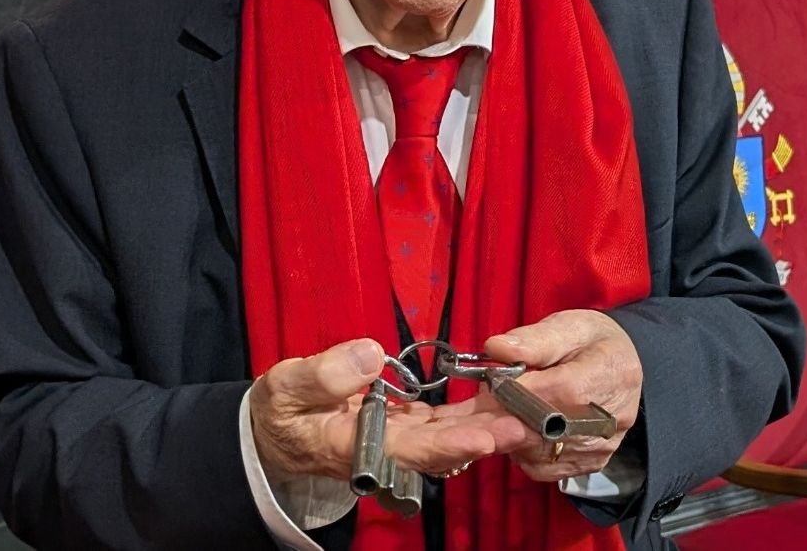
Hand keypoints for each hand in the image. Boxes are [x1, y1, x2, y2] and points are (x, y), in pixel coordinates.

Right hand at [249, 338, 521, 483]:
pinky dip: (474, 415)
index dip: (446, 445)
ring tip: (529, 411)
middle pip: (441, 449)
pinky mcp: (405, 427)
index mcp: (352, 447)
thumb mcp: (284, 388)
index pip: (405, 449)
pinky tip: (502, 400)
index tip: (482, 437)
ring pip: (449, 436)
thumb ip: (322, 374)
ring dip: (488, 426)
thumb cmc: (279, 410)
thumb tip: (368, 355)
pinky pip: (444, 424)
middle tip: (526, 424)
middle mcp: (384, 450)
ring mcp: (398, 440)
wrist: (278, 431)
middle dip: (485, 438)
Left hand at [482, 310, 643, 481]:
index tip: (487, 385)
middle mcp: (607, 419)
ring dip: (506, 436)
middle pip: (542, 429)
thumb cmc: (592, 343)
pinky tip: (517, 428)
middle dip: (500, 418)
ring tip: (495, 412)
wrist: (622, 366)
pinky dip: (520, 451)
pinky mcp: (590, 464)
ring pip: (536, 452)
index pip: (554, 391)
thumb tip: (497, 347)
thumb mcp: (569, 326)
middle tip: (475, 406)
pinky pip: (542, 468)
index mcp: (606, 373)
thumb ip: (534, 339)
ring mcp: (599, 446)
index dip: (513, 391)